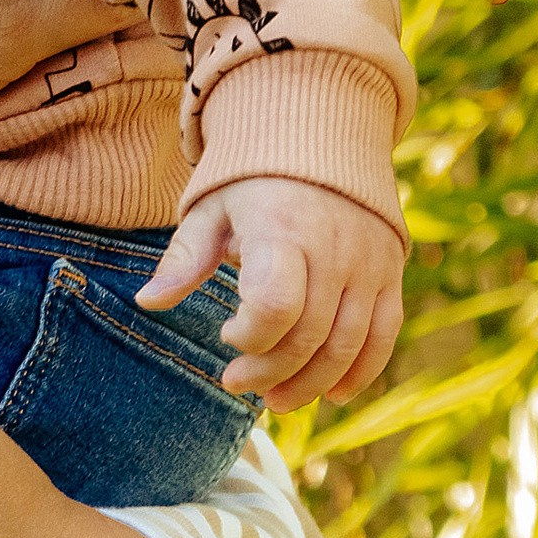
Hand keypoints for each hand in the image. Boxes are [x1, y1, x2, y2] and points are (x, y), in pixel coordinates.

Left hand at [136, 177, 403, 412]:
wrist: (323, 137)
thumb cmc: (253, 180)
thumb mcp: (211, 208)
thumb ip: (185, 257)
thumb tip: (147, 302)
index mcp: (282, 229)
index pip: (275, 305)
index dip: (249, 336)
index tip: (226, 333)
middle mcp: (334, 248)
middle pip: (308, 335)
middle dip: (270, 371)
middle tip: (238, 383)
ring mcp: (368, 262)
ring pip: (347, 345)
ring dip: (312, 384)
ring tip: (277, 399)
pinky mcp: (390, 273)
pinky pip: (384, 334)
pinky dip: (362, 371)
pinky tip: (334, 394)